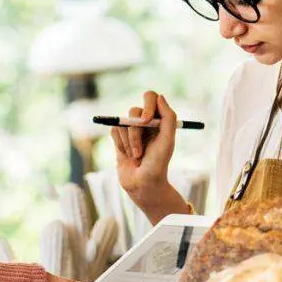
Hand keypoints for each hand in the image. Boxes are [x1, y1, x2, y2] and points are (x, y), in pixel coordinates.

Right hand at [110, 91, 185, 222]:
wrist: (142, 184)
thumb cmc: (158, 164)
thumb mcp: (167, 141)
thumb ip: (168, 117)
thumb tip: (159, 96)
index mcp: (159, 119)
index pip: (150, 97)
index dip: (147, 106)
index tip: (147, 121)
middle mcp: (145, 122)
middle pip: (133, 111)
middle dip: (135, 134)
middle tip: (139, 151)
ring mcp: (131, 129)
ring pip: (122, 123)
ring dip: (129, 143)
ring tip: (136, 157)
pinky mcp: (119, 137)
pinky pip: (114, 131)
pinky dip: (120, 145)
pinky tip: (127, 155)